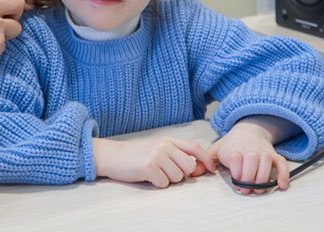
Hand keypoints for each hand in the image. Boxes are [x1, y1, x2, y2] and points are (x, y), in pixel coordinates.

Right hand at [93, 136, 214, 187]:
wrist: (112, 155)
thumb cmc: (135, 154)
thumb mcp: (157, 148)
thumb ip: (175, 154)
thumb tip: (197, 167)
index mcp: (168, 140)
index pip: (194, 147)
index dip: (205, 159)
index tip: (211, 169)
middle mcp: (164, 146)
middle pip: (189, 166)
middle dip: (181, 174)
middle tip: (166, 172)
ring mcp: (157, 155)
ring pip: (177, 177)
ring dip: (167, 179)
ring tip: (154, 173)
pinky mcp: (149, 167)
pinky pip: (164, 183)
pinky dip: (157, 183)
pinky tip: (147, 176)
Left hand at [208, 119, 289, 194]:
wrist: (248, 129)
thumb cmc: (231, 144)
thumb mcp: (216, 149)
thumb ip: (205, 159)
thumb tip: (194, 170)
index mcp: (234, 149)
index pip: (236, 160)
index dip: (236, 173)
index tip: (235, 180)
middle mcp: (250, 150)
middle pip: (252, 162)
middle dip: (249, 179)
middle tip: (246, 189)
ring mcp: (263, 152)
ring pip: (267, 163)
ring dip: (263, 178)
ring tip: (258, 189)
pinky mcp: (274, 155)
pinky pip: (282, 163)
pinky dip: (283, 174)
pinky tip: (281, 186)